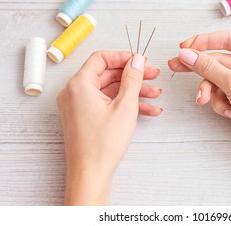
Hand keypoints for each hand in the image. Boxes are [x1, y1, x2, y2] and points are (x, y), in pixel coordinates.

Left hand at [57, 51, 161, 204]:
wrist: (91, 174)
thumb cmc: (102, 144)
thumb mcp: (125, 106)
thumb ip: (132, 79)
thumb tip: (137, 60)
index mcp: (80, 84)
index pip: (101, 58)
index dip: (124, 57)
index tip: (140, 61)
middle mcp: (75, 92)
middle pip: (107, 74)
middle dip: (133, 76)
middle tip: (153, 75)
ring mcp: (79, 105)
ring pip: (110, 90)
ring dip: (133, 91)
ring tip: (155, 94)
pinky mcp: (85, 116)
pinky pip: (106, 103)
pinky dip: (125, 104)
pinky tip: (148, 110)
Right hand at [168, 31, 230, 155]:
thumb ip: (207, 67)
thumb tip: (186, 54)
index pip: (225, 40)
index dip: (203, 42)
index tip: (184, 47)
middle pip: (217, 61)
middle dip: (199, 69)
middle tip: (175, 66)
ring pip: (215, 80)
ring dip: (209, 91)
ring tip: (203, 100)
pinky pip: (220, 94)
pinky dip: (220, 103)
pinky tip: (230, 112)